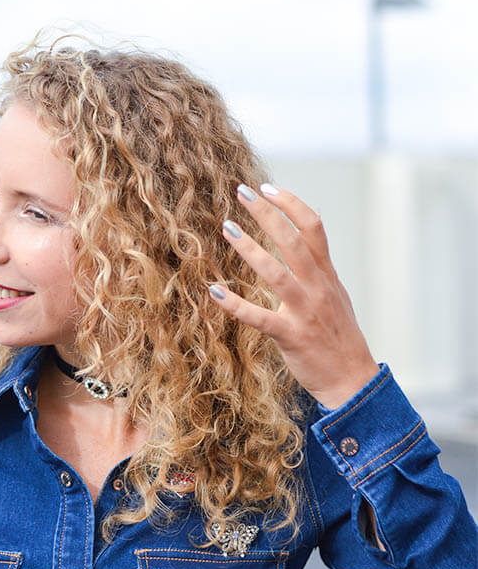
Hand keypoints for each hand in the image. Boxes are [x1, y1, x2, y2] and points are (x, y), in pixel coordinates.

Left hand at [207, 182, 378, 409]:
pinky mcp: (291, 337)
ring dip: (250, 248)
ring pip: (277, 273)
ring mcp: (305, 312)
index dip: (290, 204)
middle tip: (240, 192)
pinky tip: (215, 291)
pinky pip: (259, 318)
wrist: (352, 380)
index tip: (266, 188)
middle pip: (293, 241)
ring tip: (227, 228)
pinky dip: (236, 304)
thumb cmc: (338, 336)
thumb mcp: (336, 294)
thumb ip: (320, 265)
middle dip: (267, 213)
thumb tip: (310, 231)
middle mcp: (318, 288)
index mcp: (327, 275)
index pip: (313, 228)